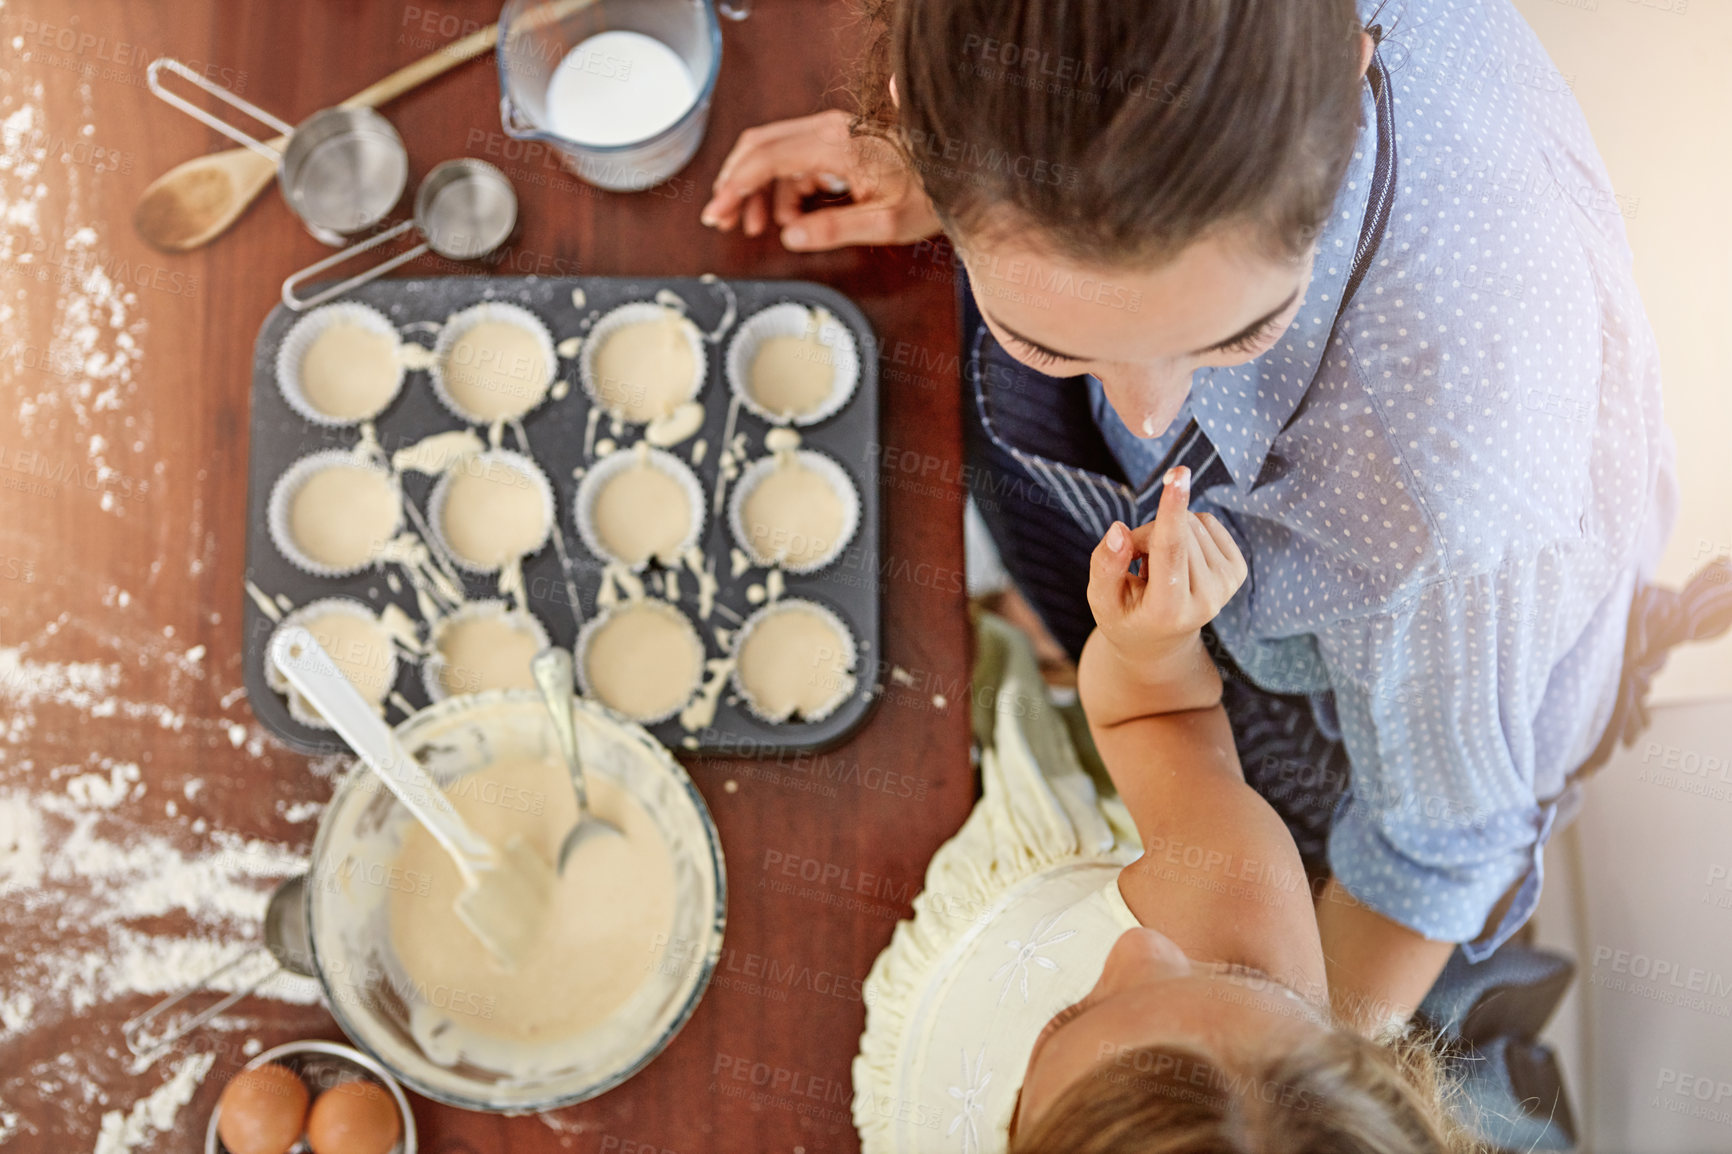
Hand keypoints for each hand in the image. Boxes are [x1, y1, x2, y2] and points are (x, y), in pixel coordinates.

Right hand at [700, 110, 941, 250]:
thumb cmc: (930, 193)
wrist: (958, 170)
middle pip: (760, 147)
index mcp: (835, 143)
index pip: (765, 158)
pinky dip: (782, 189)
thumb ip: (833, 230)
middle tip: (722, 220)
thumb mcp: (884, 222)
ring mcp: (833, 132)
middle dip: (735, 184)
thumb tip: (790, 238)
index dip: (734, 186)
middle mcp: (829, 129)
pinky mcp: (838, 142)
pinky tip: (788, 218)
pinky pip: (796, 161)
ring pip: (774, 154)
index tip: (717, 212)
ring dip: (758, 190)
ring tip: (755, 227)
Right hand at [1087, 466, 1248, 666]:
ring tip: (1157, 567)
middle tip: (1136, 563)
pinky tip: (1178, 560)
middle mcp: (1206, 601)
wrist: (1159, 641)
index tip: (1178, 476)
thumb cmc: (1124, 615)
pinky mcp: (1238, 571)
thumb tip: (1119, 529)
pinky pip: (1207, 523)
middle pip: (1177, 530)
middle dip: (1147, 533)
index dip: (1171, 511)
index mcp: (1168, 610)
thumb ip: (1105, 565)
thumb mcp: (1101, 598)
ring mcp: (1227, 587)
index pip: (1170, 551)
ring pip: (1193, 522)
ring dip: (1165, 533)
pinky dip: (1186, 531)